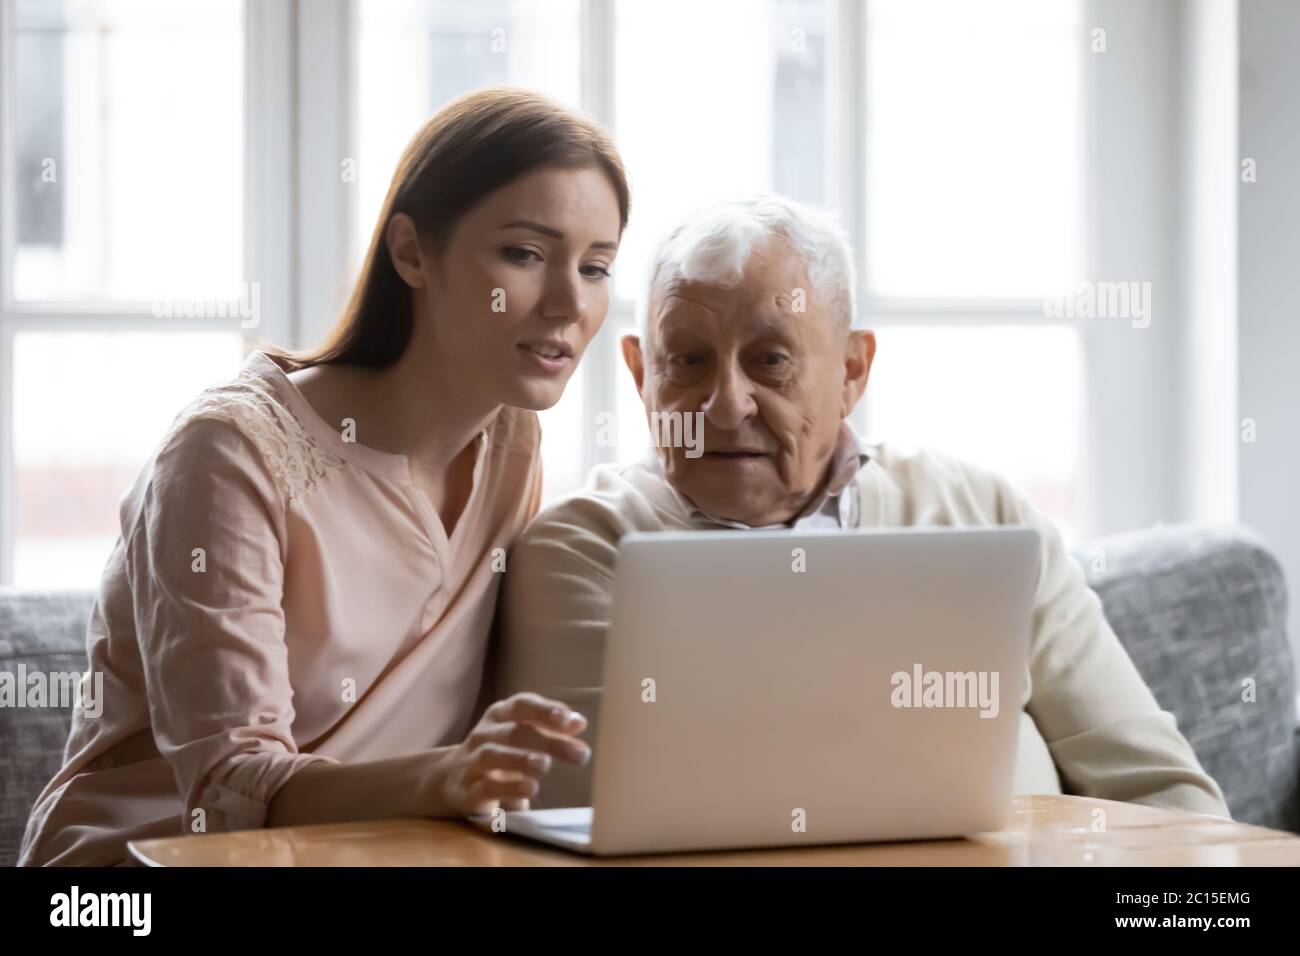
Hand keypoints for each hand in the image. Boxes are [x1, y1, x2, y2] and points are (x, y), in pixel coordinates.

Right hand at [438, 692, 590, 815]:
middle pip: (514, 731)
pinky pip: (485, 787)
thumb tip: (579, 723)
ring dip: (520, 759)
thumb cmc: (500, 752)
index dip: (545, 710)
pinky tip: (530, 789)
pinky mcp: (466, 791)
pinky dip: (508, 787)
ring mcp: (471, 762)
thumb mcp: (523, 735)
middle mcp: (483, 734)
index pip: (522, 705)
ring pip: (492, 755)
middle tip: (580, 754)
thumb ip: (550, 729)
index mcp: (499, 715)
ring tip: (545, 764)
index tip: (569, 719)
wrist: (452, 778)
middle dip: (548, 741)